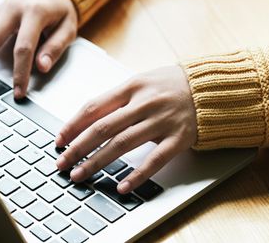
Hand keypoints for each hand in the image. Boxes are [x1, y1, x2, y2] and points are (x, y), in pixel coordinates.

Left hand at [55, 66, 196, 193]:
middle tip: (62, 162)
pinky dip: (137, 175)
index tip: (59, 140)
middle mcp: (144, 103)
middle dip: (77, 147)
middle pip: (103, 127)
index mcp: (131, 87)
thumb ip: (116, 99)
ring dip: (97, 161)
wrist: (209, 88)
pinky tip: (122, 186)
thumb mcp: (140, 82)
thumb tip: (85, 120)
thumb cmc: (170, 85)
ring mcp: (161, 121)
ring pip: (122, 144)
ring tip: (79, 174)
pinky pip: (154, 160)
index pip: (94, 107)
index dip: (73, 125)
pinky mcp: (178, 138)